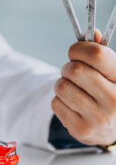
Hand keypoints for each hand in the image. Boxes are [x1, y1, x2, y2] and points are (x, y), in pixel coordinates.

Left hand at [52, 30, 115, 145]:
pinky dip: (59, 101)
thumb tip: (92, 33)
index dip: (79, 49)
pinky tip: (72, 105)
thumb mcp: (112, 73)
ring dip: (61, 84)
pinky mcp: (82, 129)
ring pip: (61, 86)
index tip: (75, 52)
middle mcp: (115, 100)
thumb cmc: (110, 93)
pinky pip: (56, 103)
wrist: (113, 130)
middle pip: (74, 70)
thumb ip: (102, 53)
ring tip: (72, 89)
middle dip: (67, 68)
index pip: (96, 54)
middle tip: (72, 72)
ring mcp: (98, 118)